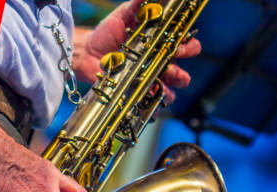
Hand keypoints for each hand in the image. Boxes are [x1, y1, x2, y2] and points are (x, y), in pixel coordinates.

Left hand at [72, 0, 201, 102]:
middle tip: (174, 57)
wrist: (88, 53)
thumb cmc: (106, 33)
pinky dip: (159, 96)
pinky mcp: (141, 88)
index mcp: (160, 39)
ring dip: (176, 79)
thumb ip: (137, 5)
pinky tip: (153, 90)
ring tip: (167, 75)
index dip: (188, 41)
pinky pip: (157, 97)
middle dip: (185, 59)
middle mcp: (160, 58)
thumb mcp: (122, 15)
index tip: (182, 40)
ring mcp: (152, 74)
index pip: (184, 40)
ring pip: (175, 81)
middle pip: (185, 61)